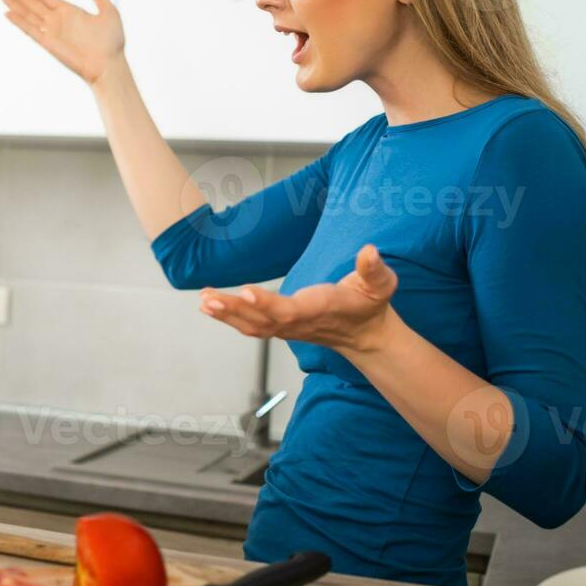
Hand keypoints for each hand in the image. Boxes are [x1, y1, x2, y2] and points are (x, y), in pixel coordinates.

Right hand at [0, 0, 124, 86]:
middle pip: (31, 3)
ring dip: (13, 2)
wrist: (108, 64)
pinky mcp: (49, 43)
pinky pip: (31, 30)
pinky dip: (19, 22)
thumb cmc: (111, 42)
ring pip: (27, 13)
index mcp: (69, 11)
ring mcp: (52, 31)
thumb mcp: (109, 11)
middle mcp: (57, 20)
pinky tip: (8, 13)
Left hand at [199, 244, 399, 353]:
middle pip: (262, 319)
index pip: (290, 310)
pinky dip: (229, 317)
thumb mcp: (381, 285)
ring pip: (252, 325)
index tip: (246, 292)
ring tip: (204, 300)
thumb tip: (370, 250)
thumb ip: (374, 269)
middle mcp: (299, 322)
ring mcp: (288, 328)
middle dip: (234, 309)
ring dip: (226, 314)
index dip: (268, 303)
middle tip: (208, 298)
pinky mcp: (280, 327)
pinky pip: (250, 325)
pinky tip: (209, 305)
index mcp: (320, 309)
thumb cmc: (371, 305)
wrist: (365, 336)